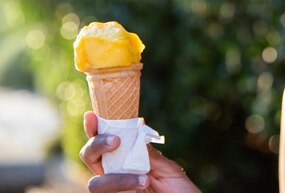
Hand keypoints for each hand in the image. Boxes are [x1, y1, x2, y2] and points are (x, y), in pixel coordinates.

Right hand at [80, 111, 200, 192]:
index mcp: (126, 159)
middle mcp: (115, 174)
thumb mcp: (165, 167)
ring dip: (116, 178)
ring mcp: (114, 190)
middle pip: (89, 157)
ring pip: (95, 183)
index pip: (104, 142)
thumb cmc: (179, 190)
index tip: (92, 115)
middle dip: (96, 145)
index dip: (94, 128)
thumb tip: (134, 128)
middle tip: (115, 141)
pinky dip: (123, 185)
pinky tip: (144, 184)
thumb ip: (146, 153)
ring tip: (145, 179)